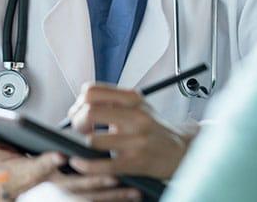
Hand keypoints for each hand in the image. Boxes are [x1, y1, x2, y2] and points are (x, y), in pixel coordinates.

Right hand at [0, 125, 142, 200]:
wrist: (5, 194)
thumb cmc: (5, 174)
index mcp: (31, 174)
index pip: (37, 169)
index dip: (46, 163)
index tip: (59, 155)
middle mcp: (49, 188)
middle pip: (72, 187)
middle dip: (94, 181)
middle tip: (114, 175)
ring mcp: (63, 197)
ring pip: (89, 198)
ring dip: (112, 195)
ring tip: (133, 190)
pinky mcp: (74, 200)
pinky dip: (115, 200)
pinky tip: (133, 195)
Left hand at [66, 83, 192, 179]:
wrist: (179, 150)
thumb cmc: (152, 129)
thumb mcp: (137, 106)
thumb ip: (111, 101)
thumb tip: (78, 106)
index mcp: (133, 99)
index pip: (92, 91)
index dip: (79, 102)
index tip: (80, 111)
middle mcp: (136, 116)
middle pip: (89, 111)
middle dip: (77, 122)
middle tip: (81, 129)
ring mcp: (137, 139)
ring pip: (92, 140)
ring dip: (83, 144)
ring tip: (88, 145)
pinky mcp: (136, 162)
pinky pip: (102, 164)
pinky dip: (85, 164)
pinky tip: (80, 162)